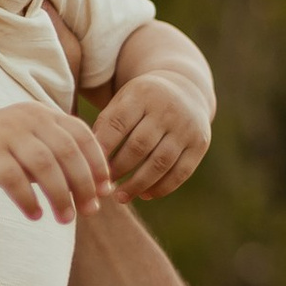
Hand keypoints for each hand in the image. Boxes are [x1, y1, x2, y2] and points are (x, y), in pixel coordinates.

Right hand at [0, 100, 115, 224]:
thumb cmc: (2, 148)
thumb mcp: (35, 146)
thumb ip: (61, 162)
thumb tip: (98, 191)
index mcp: (46, 116)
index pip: (81, 136)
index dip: (97, 164)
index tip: (105, 191)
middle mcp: (28, 120)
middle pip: (66, 151)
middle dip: (83, 184)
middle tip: (90, 211)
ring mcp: (5, 134)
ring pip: (43, 164)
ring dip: (60, 195)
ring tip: (65, 218)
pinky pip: (13, 178)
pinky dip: (28, 199)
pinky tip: (35, 215)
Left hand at [97, 70, 211, 199]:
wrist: (185, 89)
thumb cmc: (141, 102)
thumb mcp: (123, 101)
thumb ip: (105, 125)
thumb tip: (85, 161)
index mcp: (142, 94)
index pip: (117, 124)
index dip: (102, 149)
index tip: (88, 168)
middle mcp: (168, 109)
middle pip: (138, 146)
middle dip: (118, 169)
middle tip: (103, 185)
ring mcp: (187, 126)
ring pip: (160, 163)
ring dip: (137, 184)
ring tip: (120, 196)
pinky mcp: (200, 143)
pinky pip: (181, 172)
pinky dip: (161, 188)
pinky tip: (144, 195)